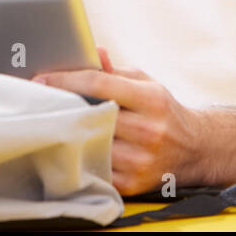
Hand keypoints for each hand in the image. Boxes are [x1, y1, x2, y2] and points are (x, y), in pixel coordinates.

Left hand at [33, 47, 205, 195]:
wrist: (195, 149)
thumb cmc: (163, 111)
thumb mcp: (146, 83)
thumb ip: (115, 70)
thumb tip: (94, 51)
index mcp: (151, 100)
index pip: (99, 84)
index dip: (65, 80)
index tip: (42, 80)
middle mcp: (149, 130)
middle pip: (90, 115)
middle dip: (62, 106)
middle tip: (40, 101)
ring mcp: (141, 160)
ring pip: (89, 143)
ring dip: (67, 133)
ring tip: (53, 122)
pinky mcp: (133, 184)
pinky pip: (95, 169)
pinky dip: (80, 157)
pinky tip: (71, 147)